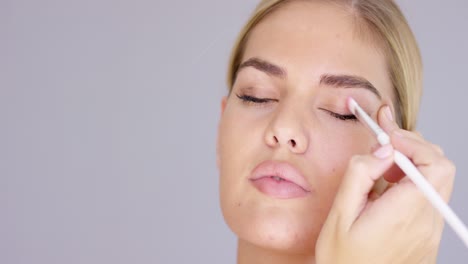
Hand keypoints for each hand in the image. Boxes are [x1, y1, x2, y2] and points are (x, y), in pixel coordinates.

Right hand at [315, 106, 455, 263]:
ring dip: (413, 165)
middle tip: (385, 145)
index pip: (432, 163)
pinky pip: (429, 199)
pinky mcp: (427, 237)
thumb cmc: (342, 260)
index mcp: (404, 213)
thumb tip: (381, 151)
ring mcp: (430, 231)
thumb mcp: (340, 215)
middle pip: (441, 167)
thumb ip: (360, 176)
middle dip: (414, 148)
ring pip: (436, 181)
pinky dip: (413, 183)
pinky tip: (388, 189)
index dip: (411, 142)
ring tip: (383, 169)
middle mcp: (426, 222)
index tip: (386, 137)